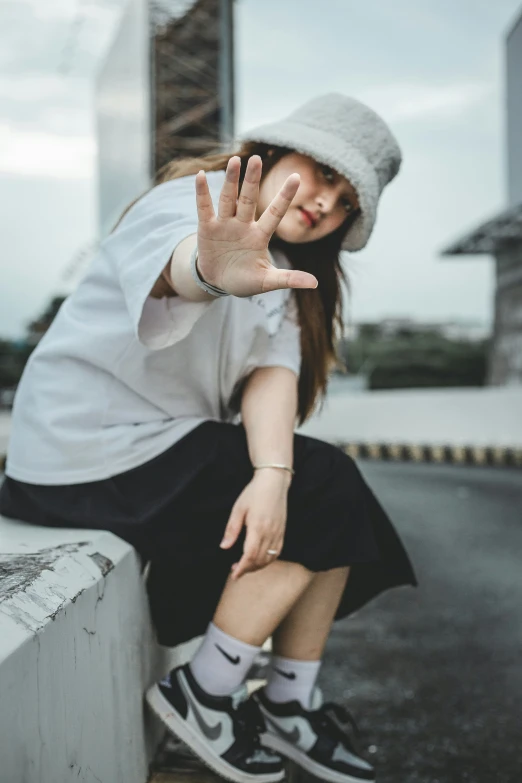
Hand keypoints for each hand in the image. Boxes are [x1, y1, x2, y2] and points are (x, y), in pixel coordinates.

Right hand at [195, 155, 317, 296]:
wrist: (218, 282)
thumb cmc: (245, 280)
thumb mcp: (267, 282)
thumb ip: (288, 279)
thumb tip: (314, 283)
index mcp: (260, 235)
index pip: (275, 213)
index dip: (284, 196)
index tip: (296, 177)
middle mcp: (244, 225)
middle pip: (249, 199)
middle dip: (252, 180)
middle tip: (257, 159)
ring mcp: (225, 224)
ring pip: (229, 199)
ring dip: (231, 181)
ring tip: (235, 160)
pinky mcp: (207, 228)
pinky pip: (205, 208)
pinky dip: (202, 193)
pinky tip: (201, 175)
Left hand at [220, 469, 289, 578]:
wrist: (274, 482)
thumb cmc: (254, 493)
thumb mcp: (238, 509)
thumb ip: (232, 529)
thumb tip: (224, 547)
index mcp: (257, 527)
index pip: (250, 555)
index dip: (242, 568)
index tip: (234, 575)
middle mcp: (270, 532)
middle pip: (259, 560)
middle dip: (248, 569)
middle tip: (235, 570)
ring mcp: (278, 533)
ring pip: (269, 558)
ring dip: (258, 566)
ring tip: (246, 566)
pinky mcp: (282, 531)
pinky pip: (277, 551)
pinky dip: (269, 559)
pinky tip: (260, 559)